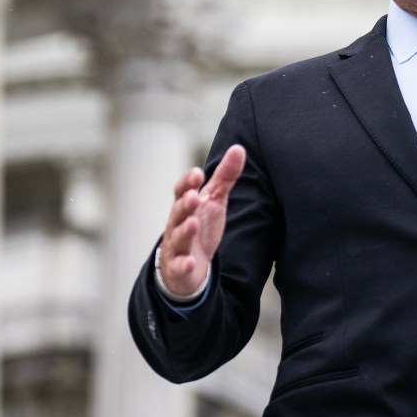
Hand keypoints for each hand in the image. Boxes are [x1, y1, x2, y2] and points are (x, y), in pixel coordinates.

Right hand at [158, 145, 245, 294]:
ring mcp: (177, 246)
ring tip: (192, 223)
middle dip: (185, 203)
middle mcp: (178, 223)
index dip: (187, 182)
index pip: (181, 190)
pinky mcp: (179, 267)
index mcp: (185, 205)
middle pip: (179, 212)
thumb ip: (224, 176)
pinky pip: (180, 266)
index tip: (197, 174)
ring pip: (178, 237)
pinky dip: (184, 265)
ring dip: (184, 230)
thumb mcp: (214, 199)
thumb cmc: (200, 225)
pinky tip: (190, 262)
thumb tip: (239, 148)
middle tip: (193, 195)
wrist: (188, 264)